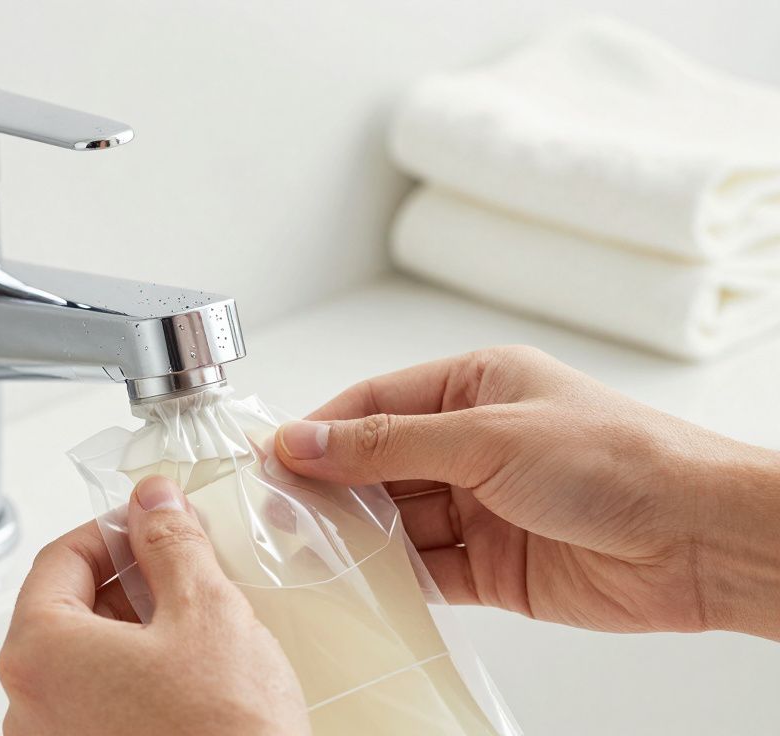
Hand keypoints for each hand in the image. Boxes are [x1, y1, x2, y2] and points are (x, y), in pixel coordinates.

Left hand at [0, 476, 308, 735]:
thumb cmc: (223, 735)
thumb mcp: (206, 612)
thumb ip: (171, 544)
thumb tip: (153, 504)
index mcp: (39, 652)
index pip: (58, 559)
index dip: (112, 530)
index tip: (150, 523)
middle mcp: (28, 706)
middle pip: (66, 611)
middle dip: (127, 582)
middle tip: (183, 570)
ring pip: (84, 662)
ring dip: (134, 632)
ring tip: (197, 627)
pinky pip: (96, 707)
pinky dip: (133, 680)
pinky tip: (189, 679)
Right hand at [273, 345, 779, 639]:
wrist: (698, 541)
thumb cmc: (616, 461)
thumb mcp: (486, 436)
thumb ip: (387, 445)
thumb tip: (304, 441)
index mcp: (475, 387)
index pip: (376, 404)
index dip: (322, 431)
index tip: (274, 458)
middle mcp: (475, 444)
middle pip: (379, 465)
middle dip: (333, 489)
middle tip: (280, 513)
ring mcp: (483, 506)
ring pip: (398, 521)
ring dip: (359, 538)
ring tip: (310, 553)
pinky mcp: (494, 566)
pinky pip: (426, 570)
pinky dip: (393, 579)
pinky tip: (361, 585)